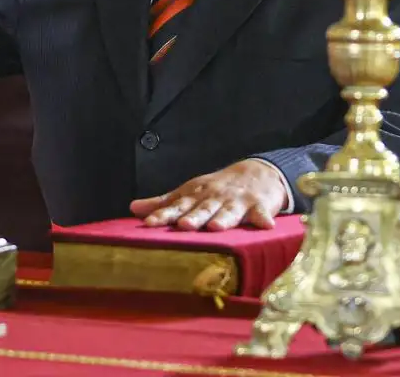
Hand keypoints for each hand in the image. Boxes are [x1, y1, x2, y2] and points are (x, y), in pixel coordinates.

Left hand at [128, 160, 286, 231]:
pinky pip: (262, 213)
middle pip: (202, 209)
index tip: (149, 224)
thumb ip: (164, 203)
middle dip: (193, 217)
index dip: (163, 215)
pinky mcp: (259, 206)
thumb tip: (134, 208)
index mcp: (195, 195)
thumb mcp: (190, 193)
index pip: (177, 206)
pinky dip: (263, 218)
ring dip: (223, 218)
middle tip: (183, 225)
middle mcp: (214, 198)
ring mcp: (237, 202)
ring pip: (229, 211)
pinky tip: (265, 225)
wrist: (256, 173)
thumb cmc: (217, 189)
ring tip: (216, 227)